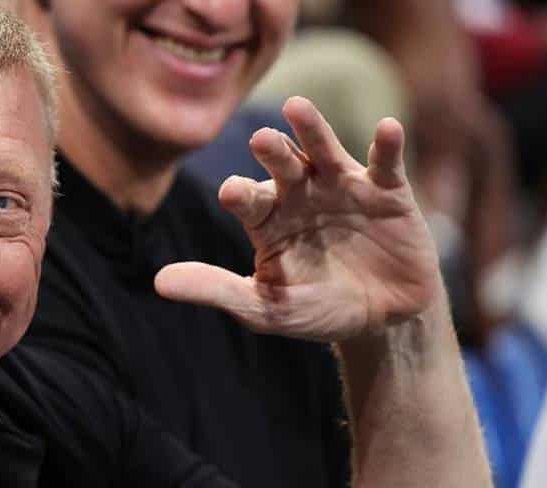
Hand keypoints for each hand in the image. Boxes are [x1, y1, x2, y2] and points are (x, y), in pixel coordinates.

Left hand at [155, 97, 441, 342]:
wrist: (382, 320)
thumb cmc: (316, 310)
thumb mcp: (265, 307)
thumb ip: (217, 290)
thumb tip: (159, 282)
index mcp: (267, 218)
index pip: (247, 199)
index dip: (241, 194)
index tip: (232, 193)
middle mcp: (300, 194)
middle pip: (281, 165)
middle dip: (271, 152)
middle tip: (259, 140)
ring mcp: (343, 187)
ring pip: (324, 151)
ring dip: (311, 129)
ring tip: (297, 107)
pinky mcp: (387, 191)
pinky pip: (385, 164)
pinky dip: (386, 145)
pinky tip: (387, 128)